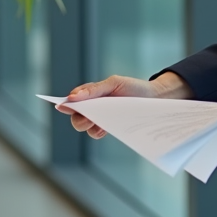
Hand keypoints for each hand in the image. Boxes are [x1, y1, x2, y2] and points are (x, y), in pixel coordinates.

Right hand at [60, 72, 192, 138]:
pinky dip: (97, 131)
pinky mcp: (109, 127)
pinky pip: (96, 133)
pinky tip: (103, 128)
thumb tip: (72, 97)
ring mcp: (100, 118)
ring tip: (95, 122)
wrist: (153, 98)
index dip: (66, 104)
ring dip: (87, 125)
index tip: (63, 106)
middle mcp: (93, 107)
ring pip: (83, 126)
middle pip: (75, 116)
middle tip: (87, 117)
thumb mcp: (114, 83)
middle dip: (78, 118)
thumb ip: (94, 90)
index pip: (72, 99)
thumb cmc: (133, 88)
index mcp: (91, 94)